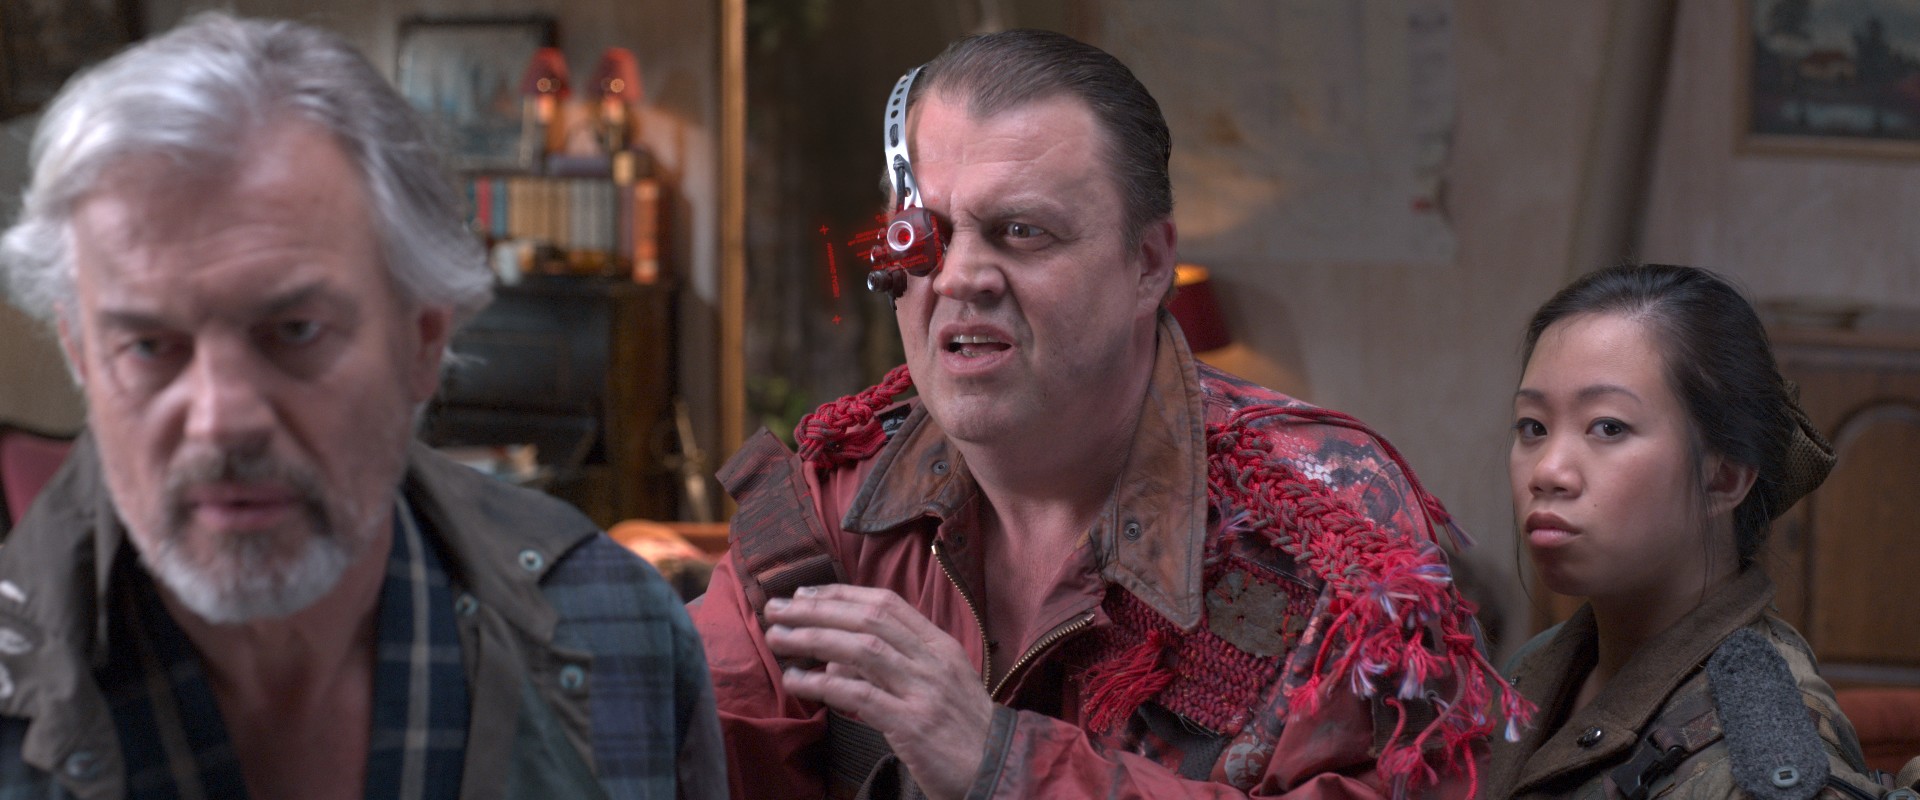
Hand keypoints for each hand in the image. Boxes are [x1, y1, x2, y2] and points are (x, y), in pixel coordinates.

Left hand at [764, 584, 993, 799]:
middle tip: (775, 608)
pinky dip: (822, 685)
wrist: (1000, 768)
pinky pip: (859, 696)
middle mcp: (932, 661)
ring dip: (812, 639)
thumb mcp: (934, 686)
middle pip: (867, 620)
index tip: (803, 592)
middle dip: (816, 610)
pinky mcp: (913, 724)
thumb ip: (889, 668)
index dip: (840, 594)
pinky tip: (795, 681)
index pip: (885, 604)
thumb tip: (834, 661)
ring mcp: (924, 691)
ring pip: (861, 650)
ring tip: (776, 637)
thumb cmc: (962, 730)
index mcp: (939, 645)